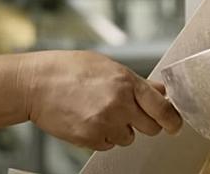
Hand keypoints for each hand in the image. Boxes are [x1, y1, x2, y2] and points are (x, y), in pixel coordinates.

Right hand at [18, 51, 182, 150]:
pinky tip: (88, 119)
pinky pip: (109, 144)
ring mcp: (105, 123)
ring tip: (98, 110)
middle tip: (126, 111)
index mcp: (126, 82)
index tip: (175, 124)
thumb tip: (160, 91)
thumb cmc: (68, 70)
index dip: (173, 119)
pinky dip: (102, 136)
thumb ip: (136, 81)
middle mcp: (119, 103)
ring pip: (129, 138)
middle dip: (143, 122)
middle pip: (151, 128)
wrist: (35, 84)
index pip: (163, 108)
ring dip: (120, 129)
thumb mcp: (107, 66)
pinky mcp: (91, 138)